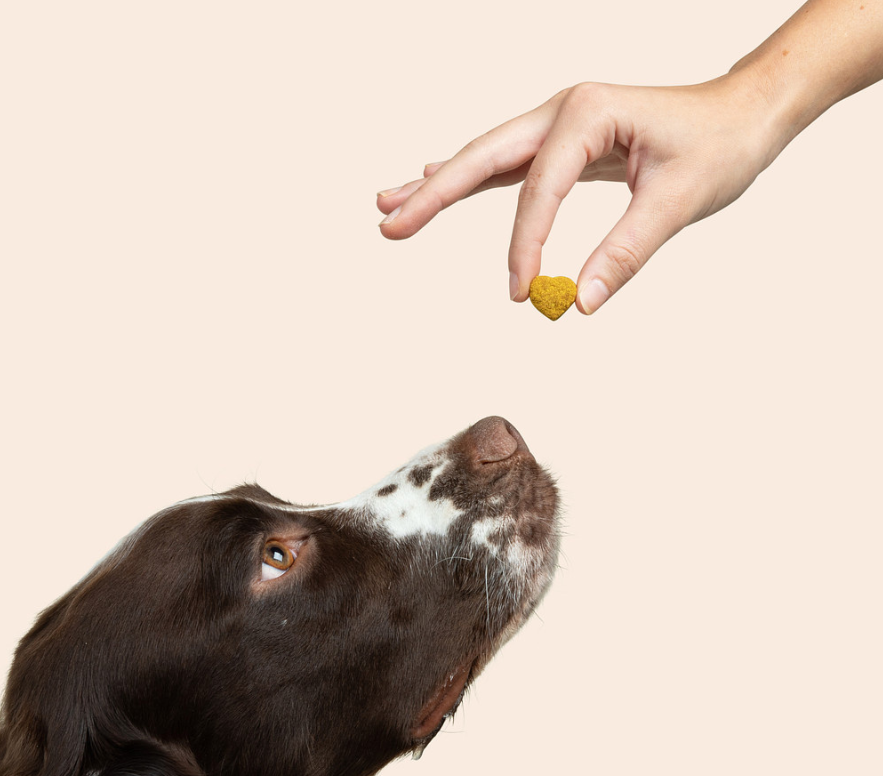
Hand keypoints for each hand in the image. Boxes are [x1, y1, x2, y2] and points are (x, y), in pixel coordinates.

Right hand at [376, 74, 779, 313]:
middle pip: (483, 156)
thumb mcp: (679, 201)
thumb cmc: (720, 144)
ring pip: (485, 158)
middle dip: (434, 193)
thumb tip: (577, 304)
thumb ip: (625, 252)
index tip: (521, 294)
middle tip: (387, 222)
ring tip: (390, 205)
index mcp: (587, 114)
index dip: (524, 245)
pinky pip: (505, 167)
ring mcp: (559, 125)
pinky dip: (468, 180)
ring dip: (438, 184)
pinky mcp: (563, 145)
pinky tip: (435, 182)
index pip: (538, 188)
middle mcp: (564, 111)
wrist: (747, 112)